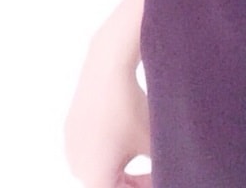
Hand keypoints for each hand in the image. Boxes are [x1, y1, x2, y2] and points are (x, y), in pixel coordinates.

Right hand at [65, 40, 150, 187]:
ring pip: (101, 168)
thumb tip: (174, 172)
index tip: (161, 176)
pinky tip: (125, 130)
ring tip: (144, 146)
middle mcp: (78, 169)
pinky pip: (91, 149)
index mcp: (95, 180)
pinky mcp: (71, 131)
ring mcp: (71, 150)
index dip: (144, 187)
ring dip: (122, 166)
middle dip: (135, 182)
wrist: (107, 69)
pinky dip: (109, 148)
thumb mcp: (154, 143)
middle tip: (158, 167)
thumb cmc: (131, 108)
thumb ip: (162, 168)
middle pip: (111, 185)